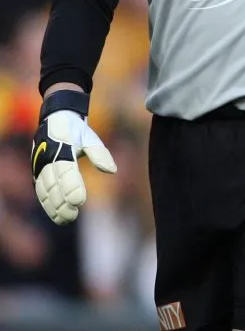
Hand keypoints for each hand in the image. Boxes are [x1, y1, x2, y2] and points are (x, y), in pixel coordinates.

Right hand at [31, 107, 116, 224]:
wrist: (55, 119)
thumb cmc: (77, 131)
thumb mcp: (91, 138)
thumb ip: (100, 154)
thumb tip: (112, 170)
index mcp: (62, 149)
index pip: (66, 172)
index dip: (71, 187)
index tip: (79, 201)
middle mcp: (47, 159)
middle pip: (54, 185)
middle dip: (61, 202)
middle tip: (73, 216)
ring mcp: (40, 166)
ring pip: (44, 190)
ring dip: (52, 206)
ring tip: (64, 220)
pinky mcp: (37, 172)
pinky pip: (40, 189)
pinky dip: (46, 202)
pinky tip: (55, 214)